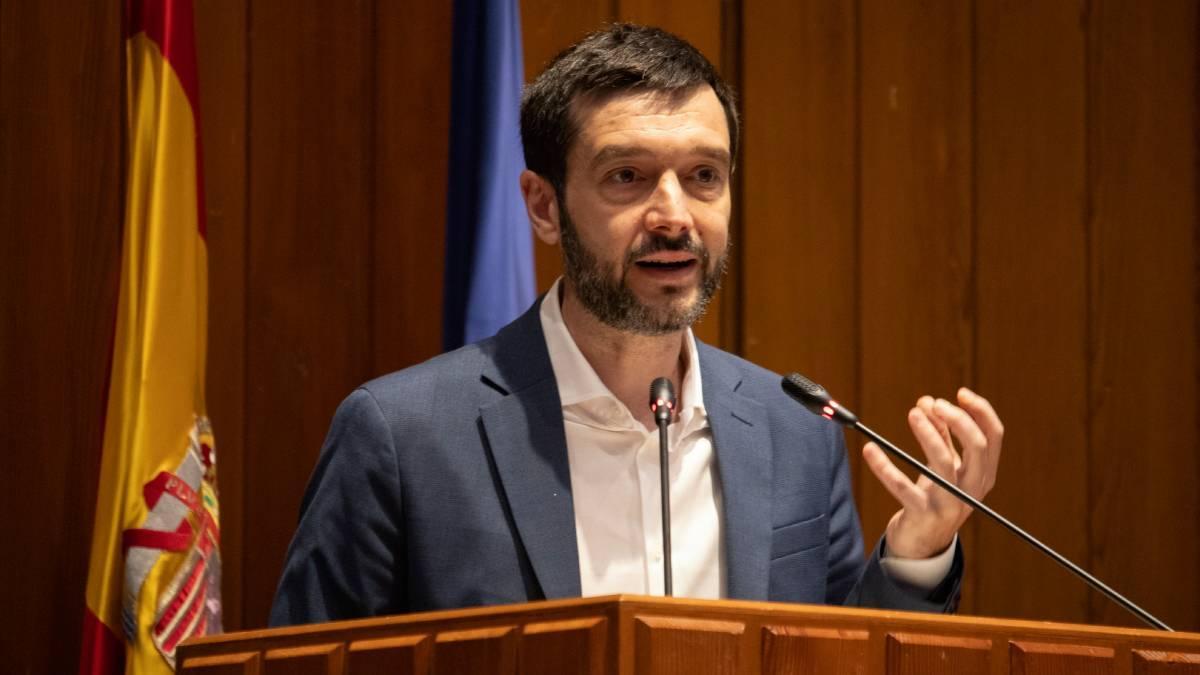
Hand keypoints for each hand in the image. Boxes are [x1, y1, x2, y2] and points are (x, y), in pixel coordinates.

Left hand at [864, 387, 1002, 558]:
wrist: (922, 543)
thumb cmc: (936, 496)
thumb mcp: (944, 465)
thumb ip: (941, 434)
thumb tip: (929, 402)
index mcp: (983, 474)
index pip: (994, 437)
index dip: (980, 411)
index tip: (960, 393)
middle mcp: (972, 489)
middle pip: (978, 447)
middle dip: (959, 420)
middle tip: (936, 403)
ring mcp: (949, 504)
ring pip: (943, 463)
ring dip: (927, 434)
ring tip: (913, 413)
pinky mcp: (922, 514)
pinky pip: (901, 487)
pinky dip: (884, 466)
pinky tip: (871, 449)